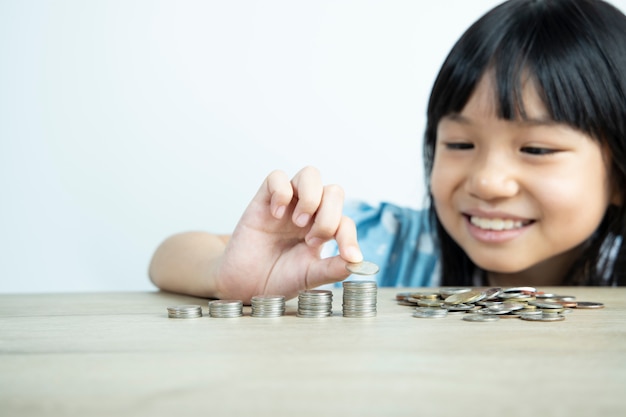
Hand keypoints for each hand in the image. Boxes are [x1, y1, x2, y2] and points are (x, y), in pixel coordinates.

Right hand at [214, 166, 362, 302]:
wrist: (244, 285)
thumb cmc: (277, 278)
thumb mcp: (309, 277)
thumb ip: (333, 269)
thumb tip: (358, 262)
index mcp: (323, 230)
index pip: (346, 221)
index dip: (349, 237)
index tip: (348, 256)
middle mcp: (309, 212)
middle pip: (334, 191)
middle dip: (329, 216)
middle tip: (312, 240)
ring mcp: (288, 203)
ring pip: (310, 174)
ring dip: (310, 198)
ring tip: (298, 222)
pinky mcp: (264, 199)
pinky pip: (277, 177)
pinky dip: (281, 192)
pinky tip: (276, 215)